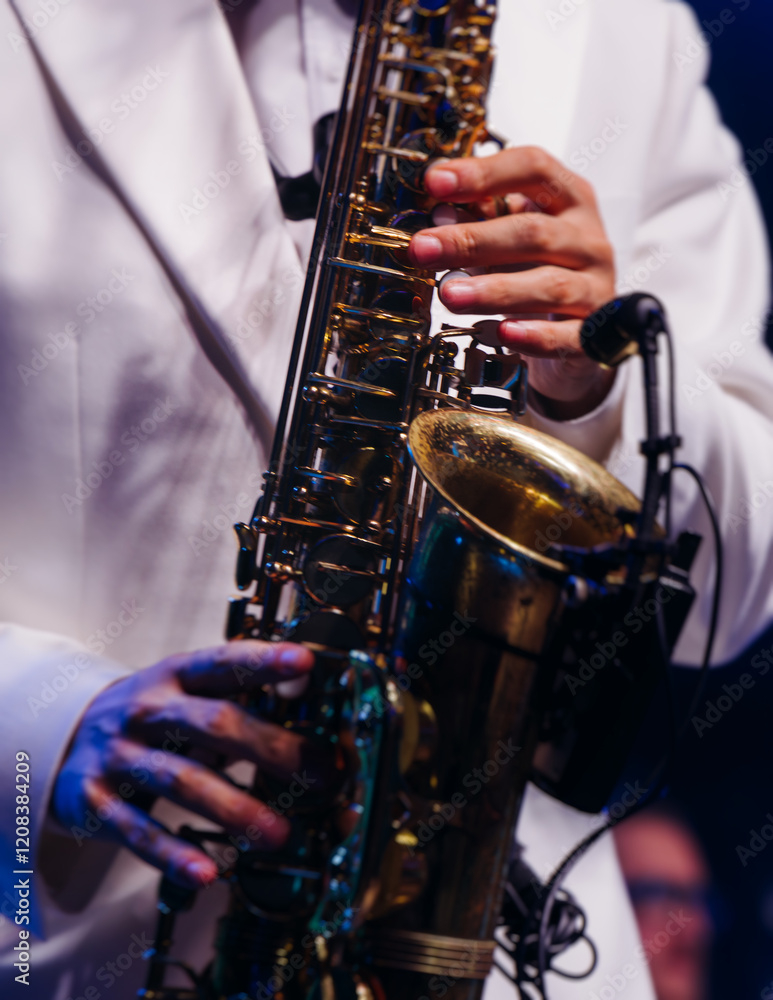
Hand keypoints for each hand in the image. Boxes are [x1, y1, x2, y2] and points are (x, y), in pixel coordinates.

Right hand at [52, 641, 315, 888]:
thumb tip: (311, 708)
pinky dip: (174, 855)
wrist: (62, 735)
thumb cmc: (149, 714)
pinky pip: (139, 832)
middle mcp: (148, 711)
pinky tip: (208, 872)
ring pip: (183, 781)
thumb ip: (238, 698)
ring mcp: (120, 755)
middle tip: (321, 774)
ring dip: (236, 809)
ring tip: (279, 834)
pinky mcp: (96, 802)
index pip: (223, 662)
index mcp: (176, 675)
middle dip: (273, 749)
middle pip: (215, 724)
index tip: (304, 662)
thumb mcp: (184, 691)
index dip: (263, 661)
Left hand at [408, 146, 616, 419]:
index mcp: (570, 200)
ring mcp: (595, 287)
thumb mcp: (512, 237)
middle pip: (533, 232)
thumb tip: (438, 215)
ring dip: (494, 290)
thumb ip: (480, 221)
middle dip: (472, 240)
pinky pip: (565, 334)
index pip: (533, 169)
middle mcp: (588, 239)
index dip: (484, 173)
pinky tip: (505, 334)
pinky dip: (534, 335)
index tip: (435, 183)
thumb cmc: (539, 270)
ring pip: (548, 285)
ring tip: (450, 295)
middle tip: (423, 249)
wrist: (577, 328)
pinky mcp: (592, 334)